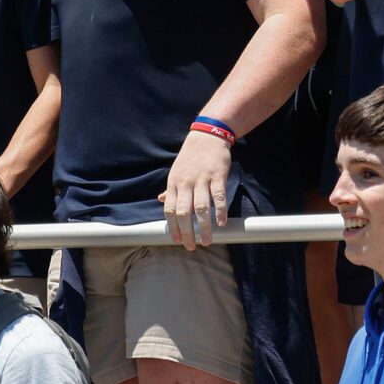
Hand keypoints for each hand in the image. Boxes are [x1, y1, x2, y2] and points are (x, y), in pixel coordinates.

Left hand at [164, 127, 233, 248]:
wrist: (207, 136)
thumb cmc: (191, 158)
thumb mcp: (176, 172)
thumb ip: (171, 189)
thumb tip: (161, 201)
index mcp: (174, 184)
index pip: (170, 210)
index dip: (172, 227)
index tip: (177, 241)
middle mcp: (186, 183)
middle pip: (184, 212)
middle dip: (187, 232)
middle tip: (191, 247)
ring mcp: (201, 179)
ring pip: (201, 208)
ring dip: (204, 226)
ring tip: (207, 241)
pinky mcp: (217, 175)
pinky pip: (218, 196)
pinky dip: (220, 211)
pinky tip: (222, 223)